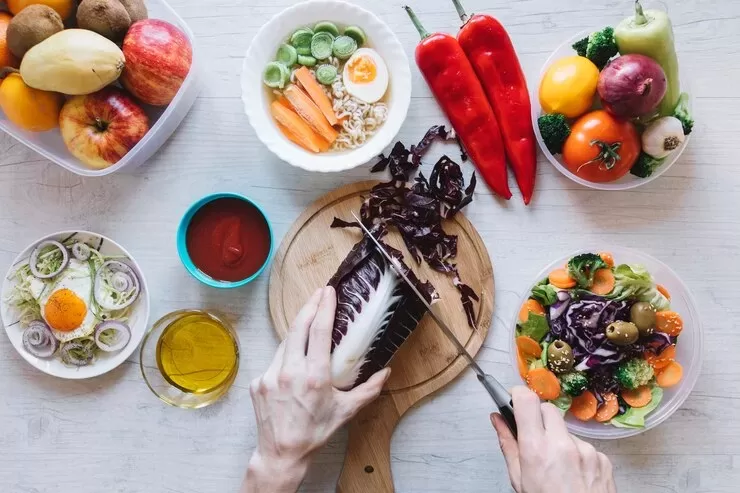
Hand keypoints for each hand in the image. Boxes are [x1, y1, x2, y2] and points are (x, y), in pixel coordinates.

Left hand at [242, 286, 390, 492]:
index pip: (318, 331)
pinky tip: (294, 353)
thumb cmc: (315, 432)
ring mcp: (271, 376)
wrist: (281, 453)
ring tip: (308, 315)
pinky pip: (275, 359)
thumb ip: (369, 390)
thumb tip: (386, 372)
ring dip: (297, 327)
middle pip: (298, 327)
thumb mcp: (346, 411)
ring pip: (285, 342)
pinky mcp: (259, 381)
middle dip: (309, 305)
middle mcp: (290, 372)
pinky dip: (286, 353)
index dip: (324, 308)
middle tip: (319, 292)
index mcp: (315, 376)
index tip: (328, 292)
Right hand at [491, 386, 615, 492]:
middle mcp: (562, 445)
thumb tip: (497, 420)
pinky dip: (576, 455)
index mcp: (536, 449)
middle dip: (537, 417)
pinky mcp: (602, 459)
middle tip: (533, 436)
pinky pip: (584, 446)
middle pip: (547, 409)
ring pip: (566, 430)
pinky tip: (573, 475)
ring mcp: (586, 451)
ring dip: (558, 440)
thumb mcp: (519, 480)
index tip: (514, 399)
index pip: (527, 400)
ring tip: (556, 467)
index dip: (518, 395)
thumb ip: (508, 445)